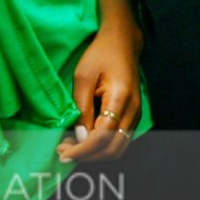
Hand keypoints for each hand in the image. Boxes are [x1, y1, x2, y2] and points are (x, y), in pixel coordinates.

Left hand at [59, 10, 141, 163]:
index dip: (82, 149)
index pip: (102, 136)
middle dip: (88, 156)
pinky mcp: (133, 117)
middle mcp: (133, 111)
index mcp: (120, 98)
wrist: (123, 43)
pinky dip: (102, 146)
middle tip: (64, 152)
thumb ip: (82, 108)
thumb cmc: (101, 55)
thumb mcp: (83, 77)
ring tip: (72, 147)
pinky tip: (84, 139)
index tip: (63, 152)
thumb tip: (80, 138)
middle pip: (113, 149)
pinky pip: (119, 140)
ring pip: (118, 148)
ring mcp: (136, 115)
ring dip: (95, 154)